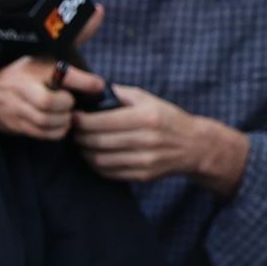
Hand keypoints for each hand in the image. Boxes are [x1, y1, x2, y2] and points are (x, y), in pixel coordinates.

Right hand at [0, 7, 106, 139]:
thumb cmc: (29, 69)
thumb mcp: (48, 49)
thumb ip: (76, 34)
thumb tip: (99, 10)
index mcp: (34, 65)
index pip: (61, 74)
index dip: (84, 82)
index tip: (98, 84)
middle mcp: (22, 86)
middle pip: (49, 103)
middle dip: (67, 105)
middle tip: (72, 101)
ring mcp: (16, 107)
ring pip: (46, 121)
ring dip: (63, 120)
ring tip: (66, 112)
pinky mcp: (15, 124)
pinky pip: (42, 134)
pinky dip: (56, 131)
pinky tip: (58, 123)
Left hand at [71, 84, 245, 191]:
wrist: (194, 145)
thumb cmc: (166, 118)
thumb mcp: (149, 100)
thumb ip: (120, 94)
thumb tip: (90, 90)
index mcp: (147, 117)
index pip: (103, 121)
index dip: (82, 121)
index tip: (73, 117)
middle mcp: (147, 139)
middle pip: (98, 141)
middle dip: (79, 136)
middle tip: (72, 131)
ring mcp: (145, 160)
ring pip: (100, 159)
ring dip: (84, 152)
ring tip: (81, 143)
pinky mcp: (143, 175)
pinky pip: (109, 172)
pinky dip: (95, 165)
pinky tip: (93, 156)